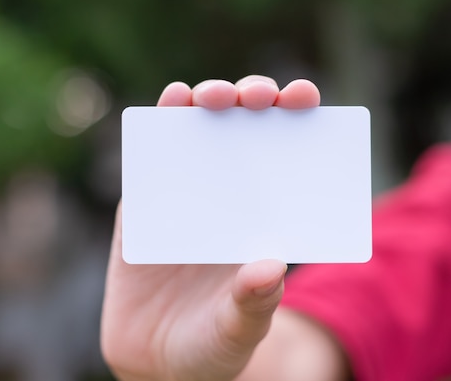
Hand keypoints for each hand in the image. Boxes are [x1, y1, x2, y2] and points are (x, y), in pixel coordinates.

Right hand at [101, 76, 320, 380]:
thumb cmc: (211, 343)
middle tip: (259, 96)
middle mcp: (228, 196)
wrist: (155, 360)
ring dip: (205, 101)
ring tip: (211, 96)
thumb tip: (271, 267)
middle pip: (244, 128)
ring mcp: (185, 194)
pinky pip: (151, 156)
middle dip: (252, 98)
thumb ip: (253, 303)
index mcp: (263, 216)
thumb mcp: (239, 329)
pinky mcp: (144, 203)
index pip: (287, 154)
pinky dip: (159, 125)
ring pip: (198, 130)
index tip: (306, 98)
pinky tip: (171, 105)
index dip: (297, 118)